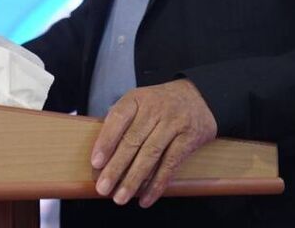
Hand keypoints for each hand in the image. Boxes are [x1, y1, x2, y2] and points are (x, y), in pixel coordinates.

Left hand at [90, 79, 216, 207]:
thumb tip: (101, 153)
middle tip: (104, 188)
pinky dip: (156, 184)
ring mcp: (173, 123)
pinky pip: (170, 165)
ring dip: (133, 180)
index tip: (96, 162)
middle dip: (116, 168)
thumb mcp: (139, 101)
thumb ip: (122, 122)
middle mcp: (155, 109)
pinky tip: (145, 198)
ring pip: (150, 155)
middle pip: (132, 140)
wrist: (198, 96)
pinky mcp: (189, 139)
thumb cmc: (160, 104)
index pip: (118, 118)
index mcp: (137, 98)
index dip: (106, 141)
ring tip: (120, 197)